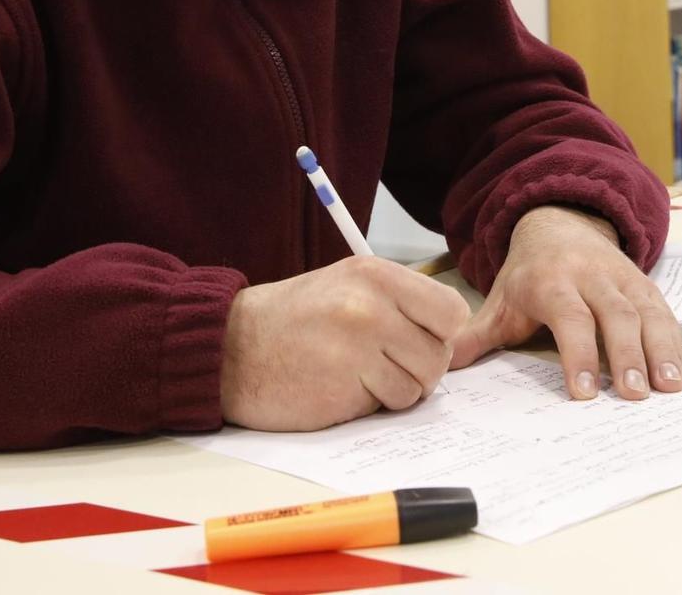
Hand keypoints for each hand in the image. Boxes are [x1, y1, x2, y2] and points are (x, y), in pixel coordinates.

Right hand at [221, 255, 470, 430]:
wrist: (229, 348)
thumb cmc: (292, 319)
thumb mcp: (347, 285)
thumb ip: (399, 304)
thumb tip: (447, 337)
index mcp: (377, 275)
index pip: (452, 311)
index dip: (441, 334)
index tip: (419, 340)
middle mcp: (371, 307)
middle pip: (440, 356)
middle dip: (420, 369)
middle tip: (386, 365)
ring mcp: (358, 349)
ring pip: (418, 387)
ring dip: (394, 390)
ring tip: (357, 374)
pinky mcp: (343, 388)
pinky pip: (386, 407)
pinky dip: (369, 404)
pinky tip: (339, 387)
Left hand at [449, 205, 681, 401]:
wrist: (559, 222)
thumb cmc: (529, 273)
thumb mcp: (499, 299)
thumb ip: (476, 336)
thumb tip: (441, 367)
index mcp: (550, 281)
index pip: (569, 317)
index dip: (579, 352)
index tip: (585, 391)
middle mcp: (590, 276)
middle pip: (614, 314)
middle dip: (626, 355)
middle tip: (633, 395)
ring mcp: (621, 277)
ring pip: (645, 312)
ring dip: (659, 350)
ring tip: (668, 387)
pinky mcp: (643, 283)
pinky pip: (663, 311)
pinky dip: (673, 341)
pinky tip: (677, 372)